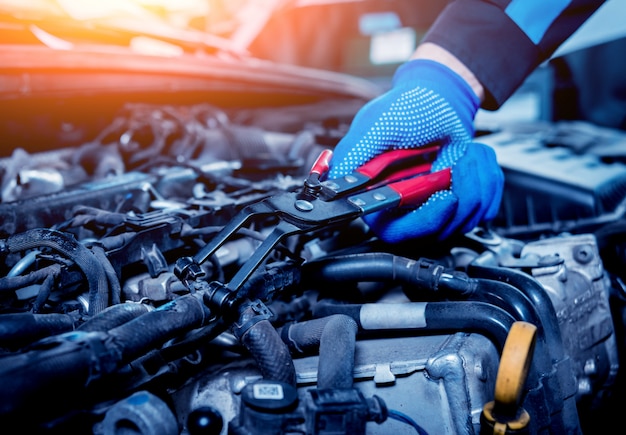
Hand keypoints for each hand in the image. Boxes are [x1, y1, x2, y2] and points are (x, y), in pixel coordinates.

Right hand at [328, 59, 503, 241]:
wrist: (441, 100)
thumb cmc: (409, 109)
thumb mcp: (376, 126)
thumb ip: (354, 155)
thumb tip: (334, 181)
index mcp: (378, 197)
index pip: (398, 230)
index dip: (424, 220)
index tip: (444, 197)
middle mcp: (406, 208)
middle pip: (437, 230)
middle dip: (459, 195)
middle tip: (456, 164)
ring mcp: (436, 207)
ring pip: (466, 220)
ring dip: (474, 181)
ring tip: (463, 154)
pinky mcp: (462, 204)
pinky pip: (484, 208)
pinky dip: (486, 179)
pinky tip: (471, 160)